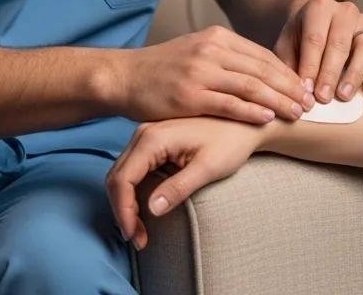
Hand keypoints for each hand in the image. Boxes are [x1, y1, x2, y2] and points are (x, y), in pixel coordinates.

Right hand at [106, 115, 265, 249]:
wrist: (245, 123)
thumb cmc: (231, 143)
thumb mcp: (208, 168)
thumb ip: (179, 188)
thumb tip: (151, 210)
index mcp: (153, 137)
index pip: (122, 180)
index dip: (124, 213)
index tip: (136, 238)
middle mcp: (144, 132)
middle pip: (117, 177)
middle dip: (123, 212)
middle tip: (139, 239)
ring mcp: (148, 134)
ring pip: (122, 173)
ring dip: (127, 203)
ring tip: (141, 231)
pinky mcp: (155, 140)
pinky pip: (133, 168)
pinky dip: (134, 192)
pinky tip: (146, 209)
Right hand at [121, 26, 312, 124]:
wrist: (125, 77)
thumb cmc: (163, 69)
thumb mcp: (197, 52)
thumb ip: (225, 58)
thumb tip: (259, 71)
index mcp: (217, 37)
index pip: (262, 54)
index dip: (287, 71)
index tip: (305, 85)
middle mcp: (212, 49)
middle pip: (262, 68)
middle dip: (290, 86)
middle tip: (310, 102)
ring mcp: (200, 71)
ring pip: (251, 85)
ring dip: (279, 100)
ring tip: (297, 112)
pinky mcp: (190, 95)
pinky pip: (228, 103)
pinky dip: (251, 110)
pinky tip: (268, 118)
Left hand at [274, 0, 362, 101]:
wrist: (317, 24)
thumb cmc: (299, 38)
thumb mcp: (287, 45)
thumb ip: (290, 65)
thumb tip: (299, 92)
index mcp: (319, 7)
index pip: (315, 38)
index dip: (311, 65)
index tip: (307, 90)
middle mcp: (345, 11)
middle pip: (339, 43)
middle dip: (330, 73)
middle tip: (323, 98)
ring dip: (355, 74)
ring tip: (344, 96)